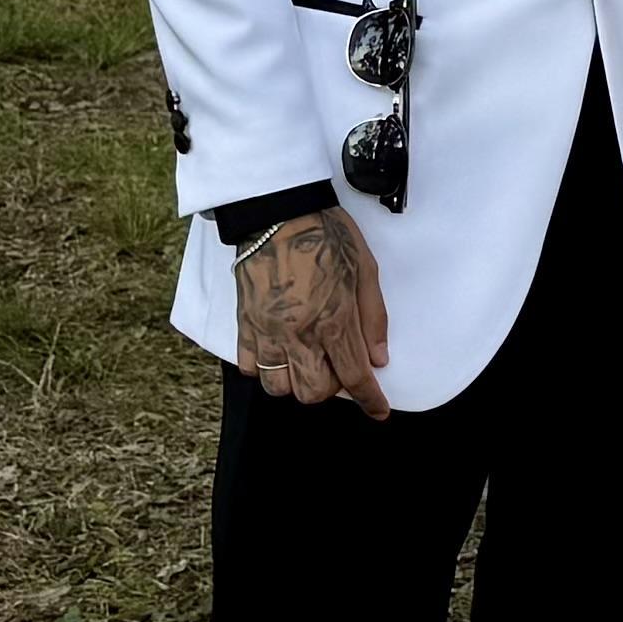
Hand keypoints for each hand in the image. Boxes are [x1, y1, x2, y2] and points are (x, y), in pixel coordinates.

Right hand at [235, 205, 390, 413]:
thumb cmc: (325, 235)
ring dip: (295, 382)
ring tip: (305, 360)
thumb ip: (373, 318)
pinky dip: (263, 368)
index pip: (354, 377)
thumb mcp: (366, 270)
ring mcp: (267, 331)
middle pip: (312, 392)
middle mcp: (299, 333)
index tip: (377, 410)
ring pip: (278, 387)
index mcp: (334, 320)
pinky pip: (248, 366)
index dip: (370, 401)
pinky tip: (278, 351)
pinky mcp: (244, 323)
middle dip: (330, 388)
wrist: (277, 211)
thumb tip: (378, 358)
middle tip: (336, 367)